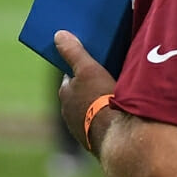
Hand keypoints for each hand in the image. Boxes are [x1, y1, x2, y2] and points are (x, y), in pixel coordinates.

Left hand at [55, 30, 116, 150]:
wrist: (118, 135)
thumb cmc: (100, 98)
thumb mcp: (88, 69)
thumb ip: (74, 52)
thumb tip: (58, 34)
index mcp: (65, 95)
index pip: (69, 78)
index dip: (80, 71)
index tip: (91, 66)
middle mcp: (68, 113)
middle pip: (78, 96)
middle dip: (88, 89)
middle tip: (105, 80)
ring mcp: (81, 130)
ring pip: (88, 112)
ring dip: (97, 106)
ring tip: (113, 98)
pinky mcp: (94, 142)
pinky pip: (98, 126)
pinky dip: (104, 120)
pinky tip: (117, 116)